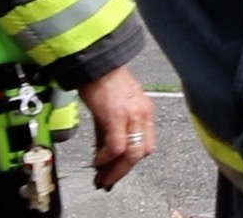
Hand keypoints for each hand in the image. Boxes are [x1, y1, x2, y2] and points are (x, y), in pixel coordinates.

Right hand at [75, 66, 153, 189]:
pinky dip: (107, 157)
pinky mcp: (116, 115)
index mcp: (145, 112)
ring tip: (102, 178)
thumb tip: (102, 157)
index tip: (116, 172)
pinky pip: (117, 145)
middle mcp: (143, 114)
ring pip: (133, 152)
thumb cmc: (103, 82)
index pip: (146, 144)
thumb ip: (108, 134)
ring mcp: (132, 115)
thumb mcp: (111, 110)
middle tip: (108, 180)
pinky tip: (97, 161)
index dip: (132, 162)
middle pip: (143, 152)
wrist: (96, 63)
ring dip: (117, 169)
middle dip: (125, 170)